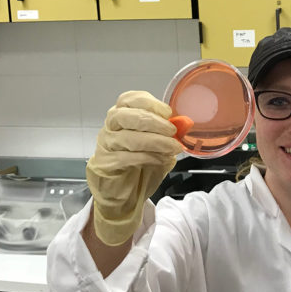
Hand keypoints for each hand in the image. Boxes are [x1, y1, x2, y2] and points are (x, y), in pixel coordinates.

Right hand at [86, 91, 191, 245]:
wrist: (122, 192)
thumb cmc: (139, 164)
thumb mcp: (159, 146)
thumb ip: (169, 134)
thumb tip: (185, 123)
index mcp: (122, 115)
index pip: (129, 100)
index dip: (149, 103)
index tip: (168, 112)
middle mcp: (110, 127)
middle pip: (124, 115)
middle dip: (152, 121)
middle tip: (171, 130)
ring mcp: (106, 145)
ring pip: (126, 137)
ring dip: (154, 141)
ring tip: (172, 147)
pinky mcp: (105, 165)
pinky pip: (125, 158)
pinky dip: (147, 157)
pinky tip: (161, 159)